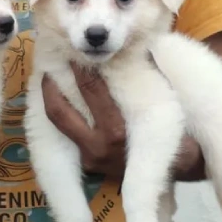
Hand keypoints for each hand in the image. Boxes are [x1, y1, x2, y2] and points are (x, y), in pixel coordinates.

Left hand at [41, 63, 205, 181]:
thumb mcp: (162, 108)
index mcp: (117, 132)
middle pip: (60, 113)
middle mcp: (97, 147)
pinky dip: (63, 119)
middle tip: (46, 70)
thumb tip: (136, 50)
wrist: (174, 172)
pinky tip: (61, 104)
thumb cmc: (172, 138)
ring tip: (47, 84)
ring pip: (59, 127)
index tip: (75, 57)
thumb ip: (146, 81)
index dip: (81, 72)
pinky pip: (68, 137)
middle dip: (49, 89)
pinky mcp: (88, 164)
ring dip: (50, 103)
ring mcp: (90, 158)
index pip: (91, 94)